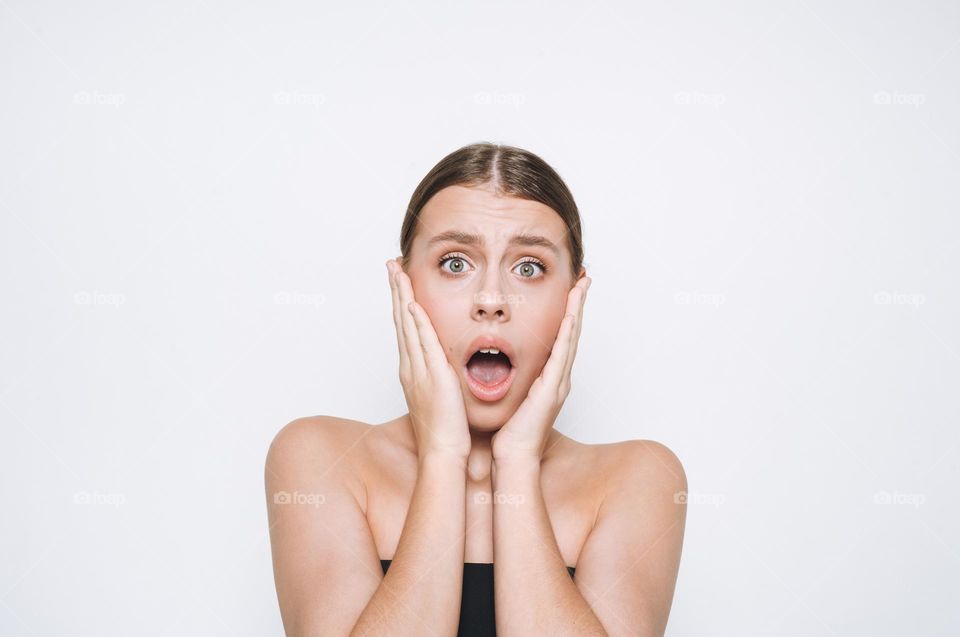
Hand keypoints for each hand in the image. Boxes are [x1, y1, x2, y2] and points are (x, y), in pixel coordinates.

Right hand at [387, 259, 471, 460]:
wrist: (444, 452)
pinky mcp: (432, 376)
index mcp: (414, 370)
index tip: (400, 280)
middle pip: (401, 320)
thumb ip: (441, 377)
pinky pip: (422, 343)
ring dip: (402, 297)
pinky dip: (416, 323)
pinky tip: (413, 303)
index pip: (406, 328)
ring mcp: (419, 370)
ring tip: (398, 272)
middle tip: (391, 265)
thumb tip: (445, 366)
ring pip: (408, 326)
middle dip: (396, 290)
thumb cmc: (445, 431)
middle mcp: (411, 366)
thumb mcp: (442, 396)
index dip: (402, 302)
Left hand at [491, 276, 591, 461]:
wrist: (514, 457)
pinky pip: (562, 356)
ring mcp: (559, 383)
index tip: (569, 290)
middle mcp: (558, 377)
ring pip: (571, 339)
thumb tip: (495, 362)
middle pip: (572, 333)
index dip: (566, 313)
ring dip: (577, 311)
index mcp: (548, 378)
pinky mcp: (553, 390)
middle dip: (578, 305)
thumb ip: (510, 378)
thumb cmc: (510, 432)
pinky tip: (571, 316)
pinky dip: (568, 335)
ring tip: (582, 287)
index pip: (559, 338)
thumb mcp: (511, 396)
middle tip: (584, 279)